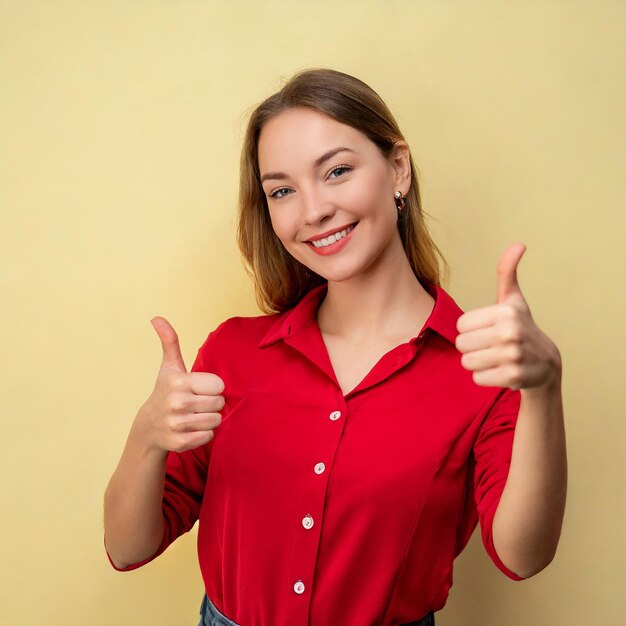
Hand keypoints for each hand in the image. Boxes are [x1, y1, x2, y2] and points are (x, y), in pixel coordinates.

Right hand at [133, 317, 224, 452]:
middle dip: (212, 404)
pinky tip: (190, 429)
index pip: (219, 386)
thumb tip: (156, 318)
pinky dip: (203, 435)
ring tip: (194, 415)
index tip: (198, 389)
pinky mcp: (179, 443)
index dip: (212, 388)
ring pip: (215, 421)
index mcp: (178, 382)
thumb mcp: (169, 366)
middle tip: (196, 403)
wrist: (149, 426)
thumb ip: (169, 341)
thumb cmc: (166, 391)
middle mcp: (176, 403)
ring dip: (209, 419)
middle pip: (219, 404)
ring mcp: (176, 424)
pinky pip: (208, 437)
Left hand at [455, 243, 560, 389]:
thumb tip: (519, 244)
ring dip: (477, 363)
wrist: (547, 364)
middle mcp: (510, 332)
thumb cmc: (521, 327)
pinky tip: (500, 371)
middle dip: (472, 348)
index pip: (460, 325)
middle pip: (460, 344)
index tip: (488, 330)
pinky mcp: (513, 377)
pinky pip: (477, 378)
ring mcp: (513, 356)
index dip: (471, 329)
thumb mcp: (513, 300)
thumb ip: (507, 273)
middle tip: (491, 346)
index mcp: (505, 312)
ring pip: (466, 362)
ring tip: (494, 358)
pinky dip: (485, 377)